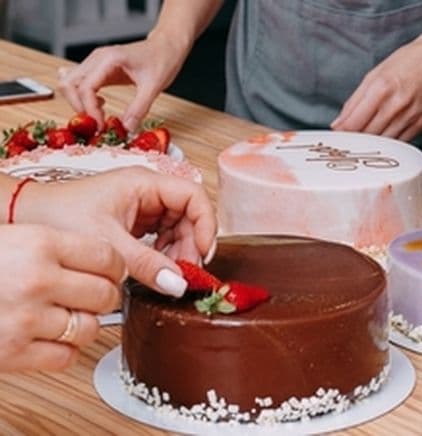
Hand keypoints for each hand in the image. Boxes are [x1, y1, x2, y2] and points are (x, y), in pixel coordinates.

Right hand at [0, 225, 124, 371]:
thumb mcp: (13, 237)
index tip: (108, 273)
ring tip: (61, 317)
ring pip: (90, 328)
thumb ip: (55, 247)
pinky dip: (62, 350)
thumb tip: (106, 264)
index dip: (113, 268)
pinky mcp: (12, 352)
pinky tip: (45, 337)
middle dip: (102, 297)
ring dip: (81, 325)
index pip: (108, 257)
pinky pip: (66, 357)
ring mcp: (25, 318)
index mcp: (39, 242)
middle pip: (106, 294)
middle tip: (87, 297)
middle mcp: (36, 279)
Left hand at [19, 167, 216, 296]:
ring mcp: (141, 205)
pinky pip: (162, 236)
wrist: (24, 217)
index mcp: (144, 182)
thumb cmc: (58, 215)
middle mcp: (147, 191)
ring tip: (167, 274)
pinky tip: (154, 269)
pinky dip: (163, 254)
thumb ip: (147, 264)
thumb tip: (178, 283)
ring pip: (178, 228)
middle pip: (190, 215)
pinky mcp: (133, 221)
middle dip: (191, 244)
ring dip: (178, 252)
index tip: (203, 252)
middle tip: (185, 272)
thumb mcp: (109, 243)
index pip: (194, 195)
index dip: (206, 223)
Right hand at [58, 34, 188, 131]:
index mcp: (108, 59)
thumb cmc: (162, 59)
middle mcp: (96, 59)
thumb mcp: (154, 86)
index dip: (89, 110)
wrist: (166, 47)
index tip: (101, 126)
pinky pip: (80, 84)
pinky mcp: (98, 70)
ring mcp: (95, 63)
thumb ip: (139, 108)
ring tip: (100, 115)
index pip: (85, 87)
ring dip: (80, 103)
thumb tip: (127, 128)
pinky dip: (84, 98)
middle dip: (79, 107)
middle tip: (98, 123)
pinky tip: (101, 105)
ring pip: (71, 84)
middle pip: (69, 85)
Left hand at [331, 39, 421, 140]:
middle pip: (367, 135)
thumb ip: (354, 101)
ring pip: (384, 142)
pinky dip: (389, 143)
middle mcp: (396, 104)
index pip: (353, 123)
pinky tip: (384, 135)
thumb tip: (339, 124)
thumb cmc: (407, 62)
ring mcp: (411, 116)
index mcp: (380, 89)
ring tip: (366, 138)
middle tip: (350, 138)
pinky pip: (400, 142)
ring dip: (372, 143)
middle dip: (355, 139)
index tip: (337, 135)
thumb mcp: (374, 75)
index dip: (342, 132)